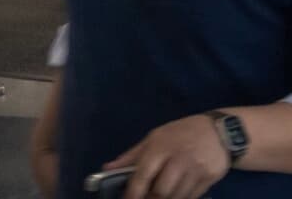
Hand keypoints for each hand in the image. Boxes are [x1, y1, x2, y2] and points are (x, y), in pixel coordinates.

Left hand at [104, 114, 229, 198]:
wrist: (218, 132)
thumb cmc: (180, 134)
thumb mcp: (153, 138)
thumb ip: (131, 156)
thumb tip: (107, 169)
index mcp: (160, 147)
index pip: (144, 174)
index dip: (133, 192)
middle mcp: (178, 160)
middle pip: (161, 190)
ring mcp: (195, 171)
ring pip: (177, 197)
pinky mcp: (209, 181)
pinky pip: (191, 198)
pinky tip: (173, 198)